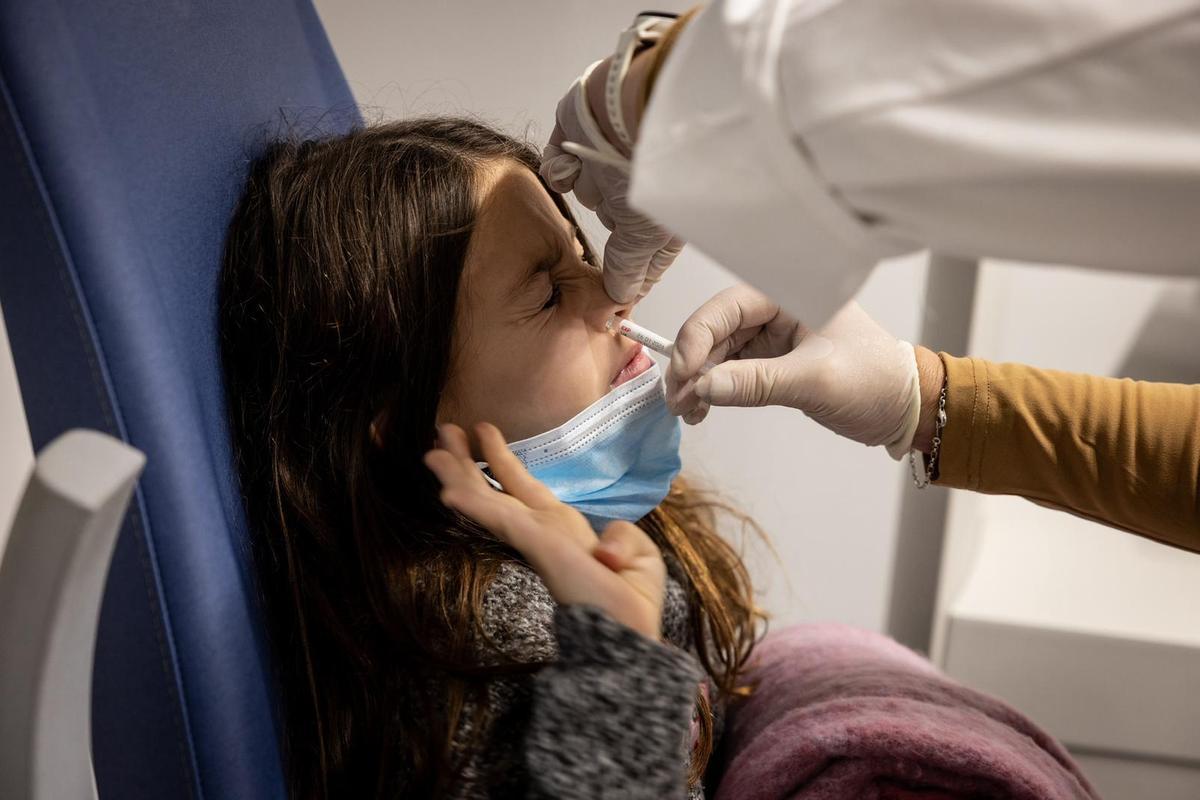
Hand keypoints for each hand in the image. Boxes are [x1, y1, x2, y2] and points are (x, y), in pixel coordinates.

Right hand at [424, 422, 665, 639]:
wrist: (630, 633)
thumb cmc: (633, 603)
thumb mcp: (637, 555)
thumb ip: (622, 537)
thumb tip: (604, 547)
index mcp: (562, 529)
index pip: (523, 488)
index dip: (502, 460)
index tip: (482, 431)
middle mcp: (543, 529)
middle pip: (496, 488)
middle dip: (468, 461)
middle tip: (442, 430)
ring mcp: (536, 536)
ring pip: (489, 499)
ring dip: (460, 474)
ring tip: (432, 449)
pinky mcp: (537, 543)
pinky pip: (501, 518)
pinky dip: (474, 504)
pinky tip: (448, 492)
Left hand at [541, 49, 682, 303]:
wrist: (630, 105)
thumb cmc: (654, 166)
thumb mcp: (646, 236)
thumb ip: (629, 269)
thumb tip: (619, 298)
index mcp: (663, 210)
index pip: (644, 254)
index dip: (628, 272)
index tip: (612, 296)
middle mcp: (637, 186)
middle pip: (612, 221)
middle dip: (607, 218)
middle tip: (611, 214)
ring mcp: (608, 160)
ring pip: (585, 191)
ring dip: (587, 185)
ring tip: (601, 168)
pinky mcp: (579, 138)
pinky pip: (559, 164)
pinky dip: (563, 165)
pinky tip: (576, 158)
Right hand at [667, 285, 920, 454]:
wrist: (907, 409)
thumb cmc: (877, 382)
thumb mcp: (815, 381)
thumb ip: (757, 383)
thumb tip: (702, 388)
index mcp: (791, 293)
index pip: (728, 307)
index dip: (698, 337)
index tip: (685, 374)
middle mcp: (777, 308)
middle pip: (716, 329)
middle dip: (692, 364)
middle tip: (677, 400)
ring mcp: (773, 335)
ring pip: (718, 352)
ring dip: (698, 380)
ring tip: (687, 412)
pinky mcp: (772, 360)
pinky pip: (731, 370)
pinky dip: (713, 389)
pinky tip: (702, 409)